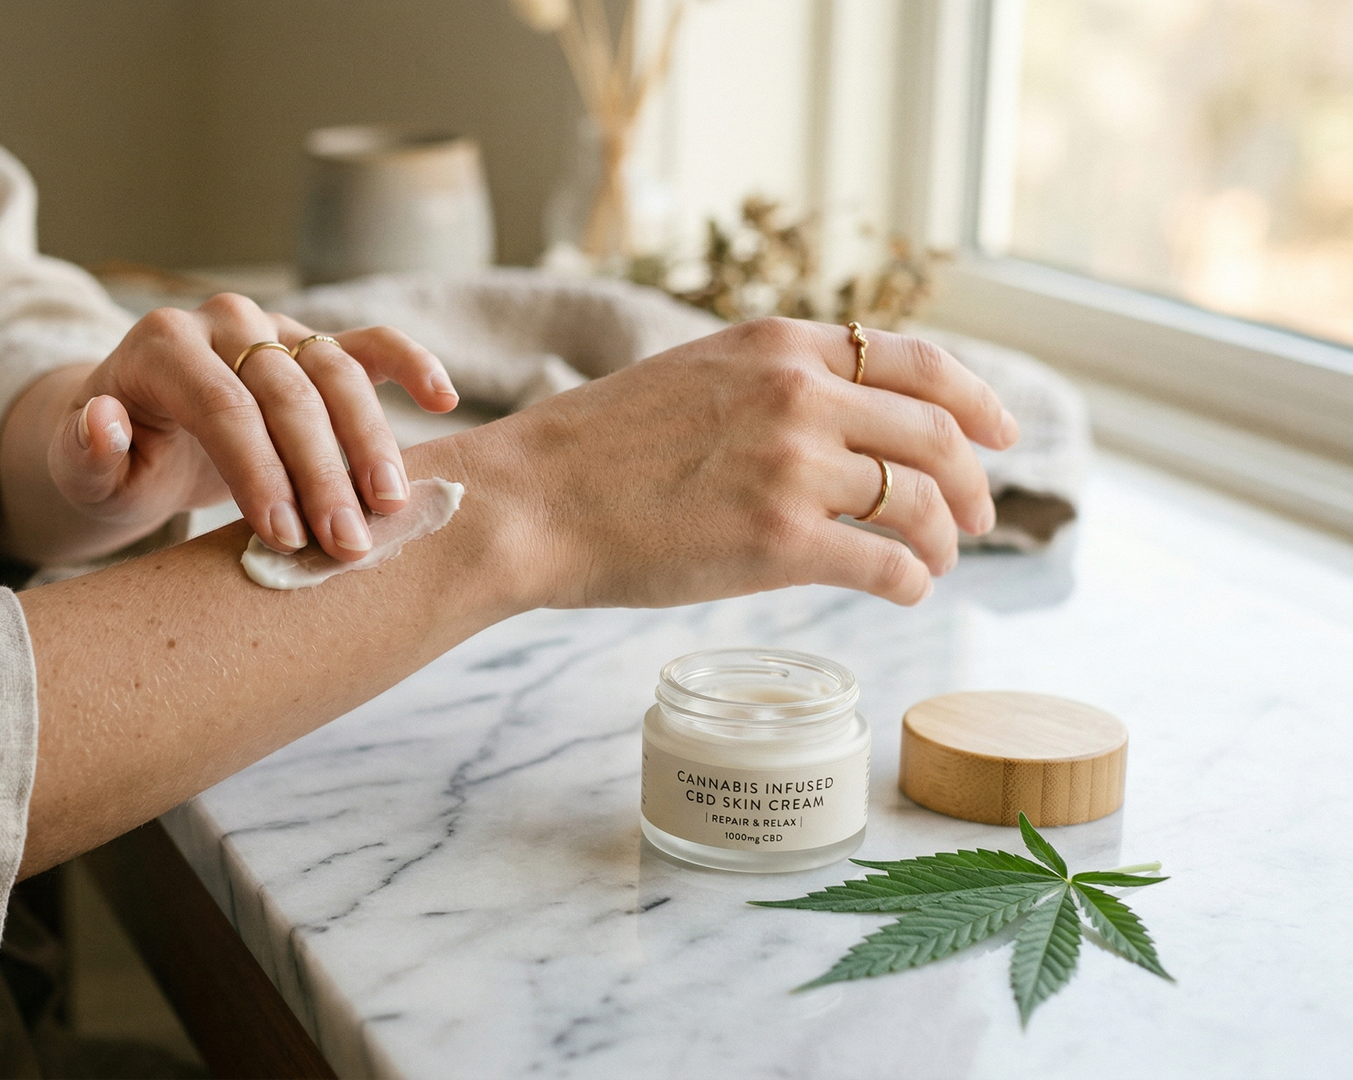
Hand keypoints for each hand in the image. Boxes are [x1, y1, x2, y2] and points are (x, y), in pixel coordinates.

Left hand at [0, 293, 458, 567]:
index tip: (285, 537)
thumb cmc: (114, 459)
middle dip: (321, 471)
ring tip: (391, 506)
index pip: (222, 405)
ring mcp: (274, 329)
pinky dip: (409, 364)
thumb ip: (85, 451)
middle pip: (286, 391)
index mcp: (161, 345)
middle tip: (347, 543)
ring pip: (336, 372)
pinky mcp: (313, 344)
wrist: (138, 434)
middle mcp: (222, 322)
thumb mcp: (80, 468)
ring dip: (370, 440)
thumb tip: (103, 422)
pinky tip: (443, 398)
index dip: (258, 471)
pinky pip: (369, 344)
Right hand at [477, 317, 1018, 608]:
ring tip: (936, 561)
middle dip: (973, 480)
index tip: (1000, 431)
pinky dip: (912, 580)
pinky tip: (903, 590)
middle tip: (976, 514)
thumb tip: (846, 417)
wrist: (532, 500)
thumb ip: (775, 383)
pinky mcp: (781, 542)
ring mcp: (793, 467)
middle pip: (937, 434)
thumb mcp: (697, 375)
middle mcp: (800, 394)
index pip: (920, 360)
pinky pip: (887, 562)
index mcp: (780, 346)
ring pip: (921, 500)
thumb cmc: (597, 449)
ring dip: (945, 537)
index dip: (977, 399)